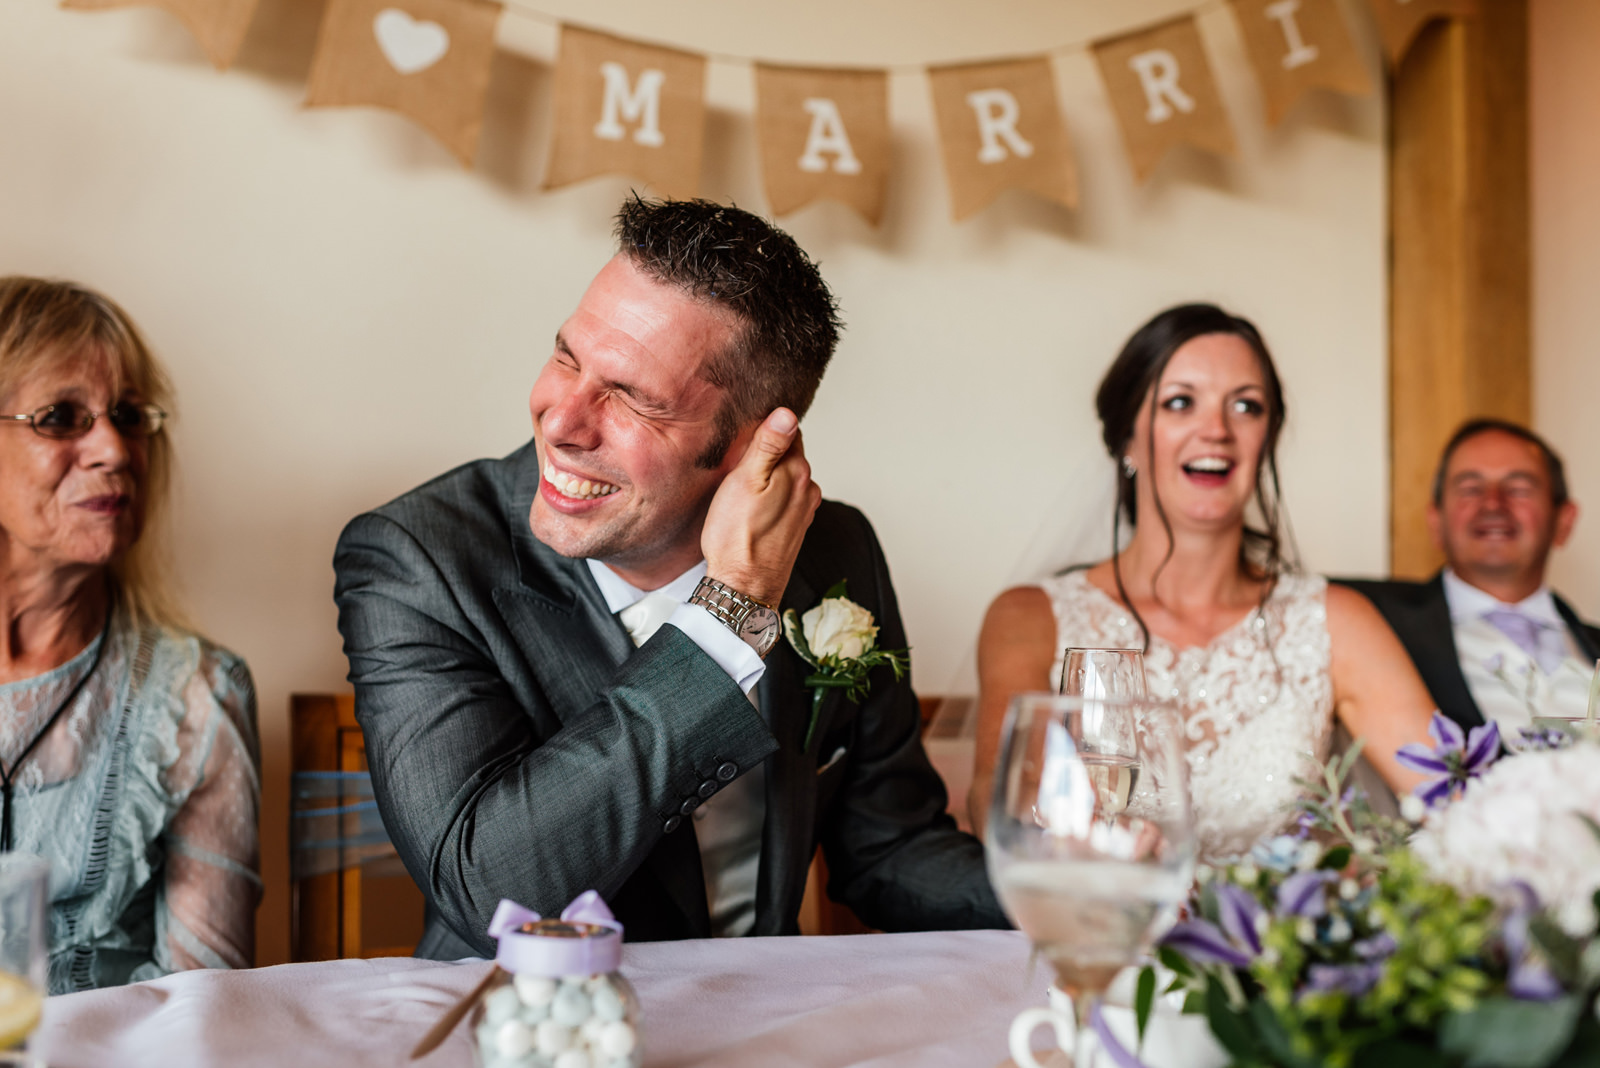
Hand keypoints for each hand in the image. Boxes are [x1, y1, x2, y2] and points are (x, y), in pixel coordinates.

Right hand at [702, 408, 820, 606]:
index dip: (765, 431)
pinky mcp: (795, 529)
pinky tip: (752, 510)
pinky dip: (771, 499)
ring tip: (743, 491)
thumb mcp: (744, 481)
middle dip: (768, 455)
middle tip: (739, 466)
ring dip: (769, 479)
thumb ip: (768, 445)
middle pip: (788, 455)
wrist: (744, 587)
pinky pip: (784, 501)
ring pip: (786, 479)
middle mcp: (807, 489)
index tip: (746, 439)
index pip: (788, 432)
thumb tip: (787, 414)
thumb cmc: (737, 536)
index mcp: (797, 472)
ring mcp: (804, 511)